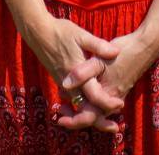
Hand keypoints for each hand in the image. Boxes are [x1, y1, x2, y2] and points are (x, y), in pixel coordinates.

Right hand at [37, 17, 120, 132]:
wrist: (38, 32)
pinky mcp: (61, 80)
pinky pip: (72, 99)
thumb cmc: (61, 32)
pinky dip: (81, 107)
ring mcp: (64, 83)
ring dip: (90, 115)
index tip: (120, 104)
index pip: (94, 95)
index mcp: (77, 72)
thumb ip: (98, 46)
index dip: (107, 102)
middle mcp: (70, 82)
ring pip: (78, 106)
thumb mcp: (81, 35)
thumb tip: (116, 52)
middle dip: (99, 120)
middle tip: (114, 127)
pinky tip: (90, 106)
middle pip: (84, 109)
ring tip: (105, 121)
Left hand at [68, 30, 158, 119]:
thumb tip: (65, 84)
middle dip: (75, 118)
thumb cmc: (124, 52)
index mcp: (106, 94)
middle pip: (92, 117)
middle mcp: (112, 99)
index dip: (73, 120)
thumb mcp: (100, 59)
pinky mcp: (119, 88)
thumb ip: (83, 72)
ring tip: (66, 105)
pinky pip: (103, 103)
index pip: (88, 116)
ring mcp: (117, 94)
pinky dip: (90, 102)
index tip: (59, 117)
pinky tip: (81, 93)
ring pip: (97, 110)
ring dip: (82, 110)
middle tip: (60, 114)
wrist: (145, 47)